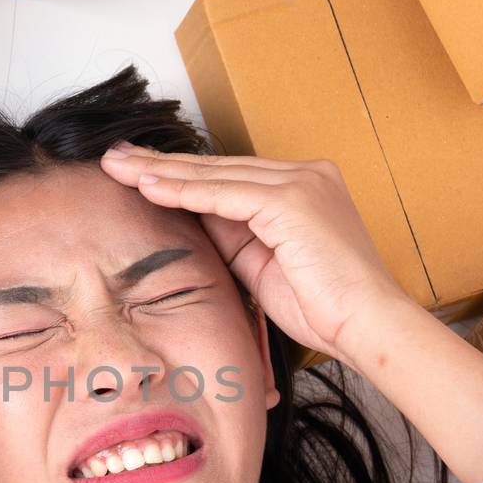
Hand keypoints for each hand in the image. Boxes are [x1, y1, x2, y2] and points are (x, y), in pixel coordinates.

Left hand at [97, 142, 412, 365]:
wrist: (368, 326)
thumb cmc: (325, 307)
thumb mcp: (263, 265)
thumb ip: (233, 235)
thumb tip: (192, 216)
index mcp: (303, 186)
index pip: (228, 176)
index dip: (180, 174)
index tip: (138, 172)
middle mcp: (305, 174)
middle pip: (217, 167)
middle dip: (160, 163)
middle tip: (114, 157)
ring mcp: (301, 183)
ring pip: (215, 175)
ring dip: (161, 171)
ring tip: (118, 167)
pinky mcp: (292, 200)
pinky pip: (223, 194)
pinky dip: (183, 191)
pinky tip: (148, 187)